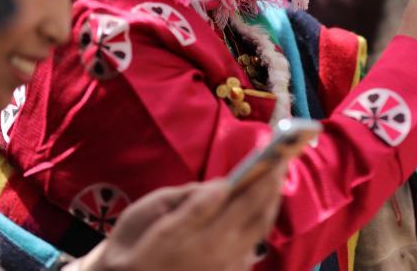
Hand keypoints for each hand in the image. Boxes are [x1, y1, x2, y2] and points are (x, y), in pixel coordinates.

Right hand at [76, 168, 285, 270]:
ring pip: (258, 233)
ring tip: (275, 178)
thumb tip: (222, 185)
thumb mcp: (151, 212)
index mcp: (196, 237)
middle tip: (283, 160)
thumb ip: (191, 200)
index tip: (273, 156)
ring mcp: (225, 269)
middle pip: (256, 217)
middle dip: (272, 187)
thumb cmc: (133, 244)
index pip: (239, 203)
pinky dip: (258, 222)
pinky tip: (259, 205)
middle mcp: (217, 256)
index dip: (260, 179)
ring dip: (270, 204)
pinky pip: (250, 247)